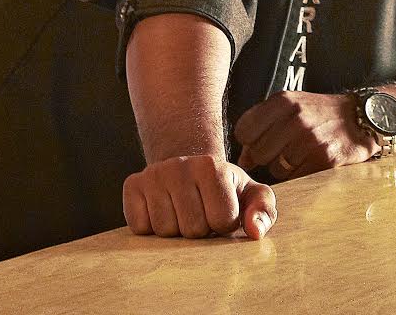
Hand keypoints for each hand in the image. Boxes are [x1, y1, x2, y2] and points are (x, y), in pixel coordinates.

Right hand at [123, 154, 276, 238]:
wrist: (189, 171)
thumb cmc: (226, 190)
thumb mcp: (252, 195)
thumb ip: (263, 211)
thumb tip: (254, 232)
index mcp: (212, 166)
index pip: (222, 220)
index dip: (224, 224)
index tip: (222, 211)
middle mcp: (180, 165)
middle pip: (192, 229)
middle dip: (200, 230)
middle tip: (200, 212)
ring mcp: (153, 174)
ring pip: (164, 231)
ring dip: (176, 231)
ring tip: (183, 213)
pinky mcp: (132, 186)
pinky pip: (140, 227)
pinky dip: (151, 229)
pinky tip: (163, 211)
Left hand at [234, 91, 376, 180]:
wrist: (360, 118)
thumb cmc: (319, 113)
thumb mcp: (290, 105)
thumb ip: (262, 124)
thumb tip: (243, 159)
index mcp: (283, 101)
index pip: (243, 130)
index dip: (248, 140)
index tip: (259, 141)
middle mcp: (296, 118)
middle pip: (258, 153)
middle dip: (266, 156)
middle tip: (282, 150)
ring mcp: (311, 139)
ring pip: (276, 169)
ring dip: (284, 167)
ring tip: (298, 154)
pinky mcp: (325, 158)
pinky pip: (296, 177)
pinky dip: (299, 173)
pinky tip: (309, 161)